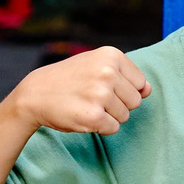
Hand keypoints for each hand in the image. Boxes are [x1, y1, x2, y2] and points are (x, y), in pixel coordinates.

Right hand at [8, 46, 148, 135]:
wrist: (35, 94)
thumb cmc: (70, 80)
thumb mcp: (97, 65)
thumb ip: (126, 75)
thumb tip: (148, 90)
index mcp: (111, 55)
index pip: (140, 83)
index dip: (123, 90)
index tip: (101, 85)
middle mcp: (108, 72)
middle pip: (135, 101)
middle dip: (117, 104)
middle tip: (92, 97)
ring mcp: (101, 94)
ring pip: (125, 116)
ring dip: (108, 116)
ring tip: (86, 105)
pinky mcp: (94, 116)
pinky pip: (113, 128)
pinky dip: (100, 127)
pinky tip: (83, 115)